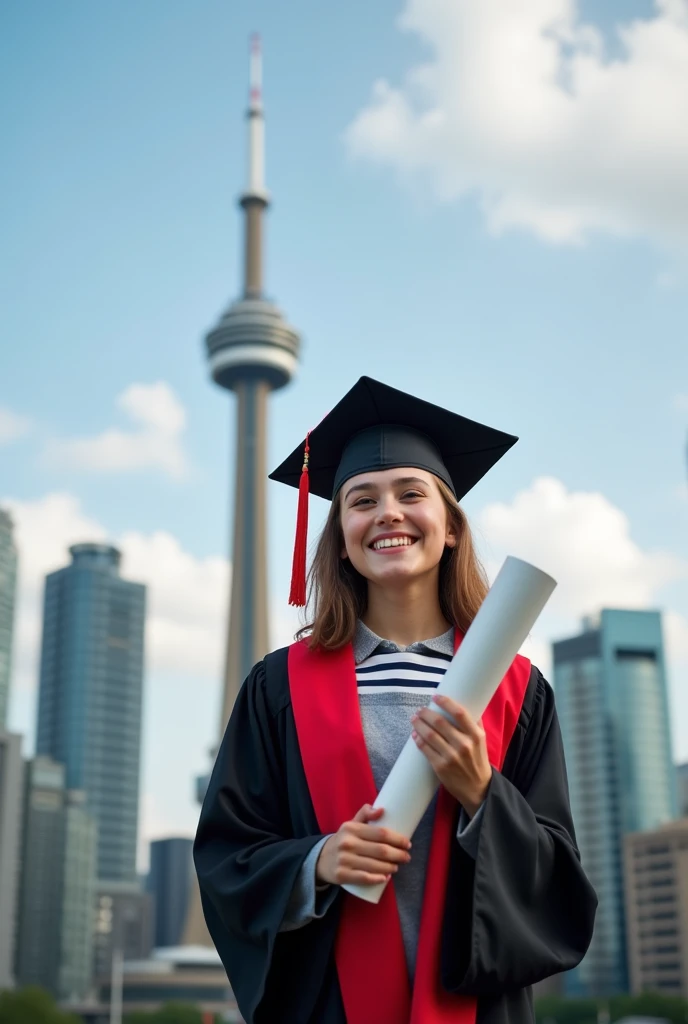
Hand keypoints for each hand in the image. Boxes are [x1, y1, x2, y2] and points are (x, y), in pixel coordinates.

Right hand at [315, 804, 411, 886]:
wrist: (320, 859)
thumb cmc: (343, 840)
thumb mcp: (350, 824)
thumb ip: (365, 814)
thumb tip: (382, 809)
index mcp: (352, 828)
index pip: (381, 833)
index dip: (397, 839)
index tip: (407, 843)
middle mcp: (347, 843)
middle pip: (381, 850)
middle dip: (398, 855)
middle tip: (406, 857)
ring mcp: (344, 860)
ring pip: (375, 865)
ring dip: (391, 867)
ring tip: (397, 866)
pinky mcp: (342, 875)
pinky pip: (364, 878)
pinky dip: (377, 879)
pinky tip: (385, 878)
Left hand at [411, 695, 491, 816]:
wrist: (478, 788)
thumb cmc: (478, 760)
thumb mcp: (482, 741)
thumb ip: (475, 723)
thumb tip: (466, 701)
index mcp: (476, 736)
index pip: (460, 713)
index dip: (446, 702)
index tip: (435, 696)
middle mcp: (464, 745)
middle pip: (440, 722)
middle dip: (426, 713)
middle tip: (420, 709)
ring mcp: (451, 757)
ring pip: (429, 735)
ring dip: (419, 724)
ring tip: (414, 719)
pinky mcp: (441, 767)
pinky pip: (425, 749)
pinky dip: (418, 740)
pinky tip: (415, 734)